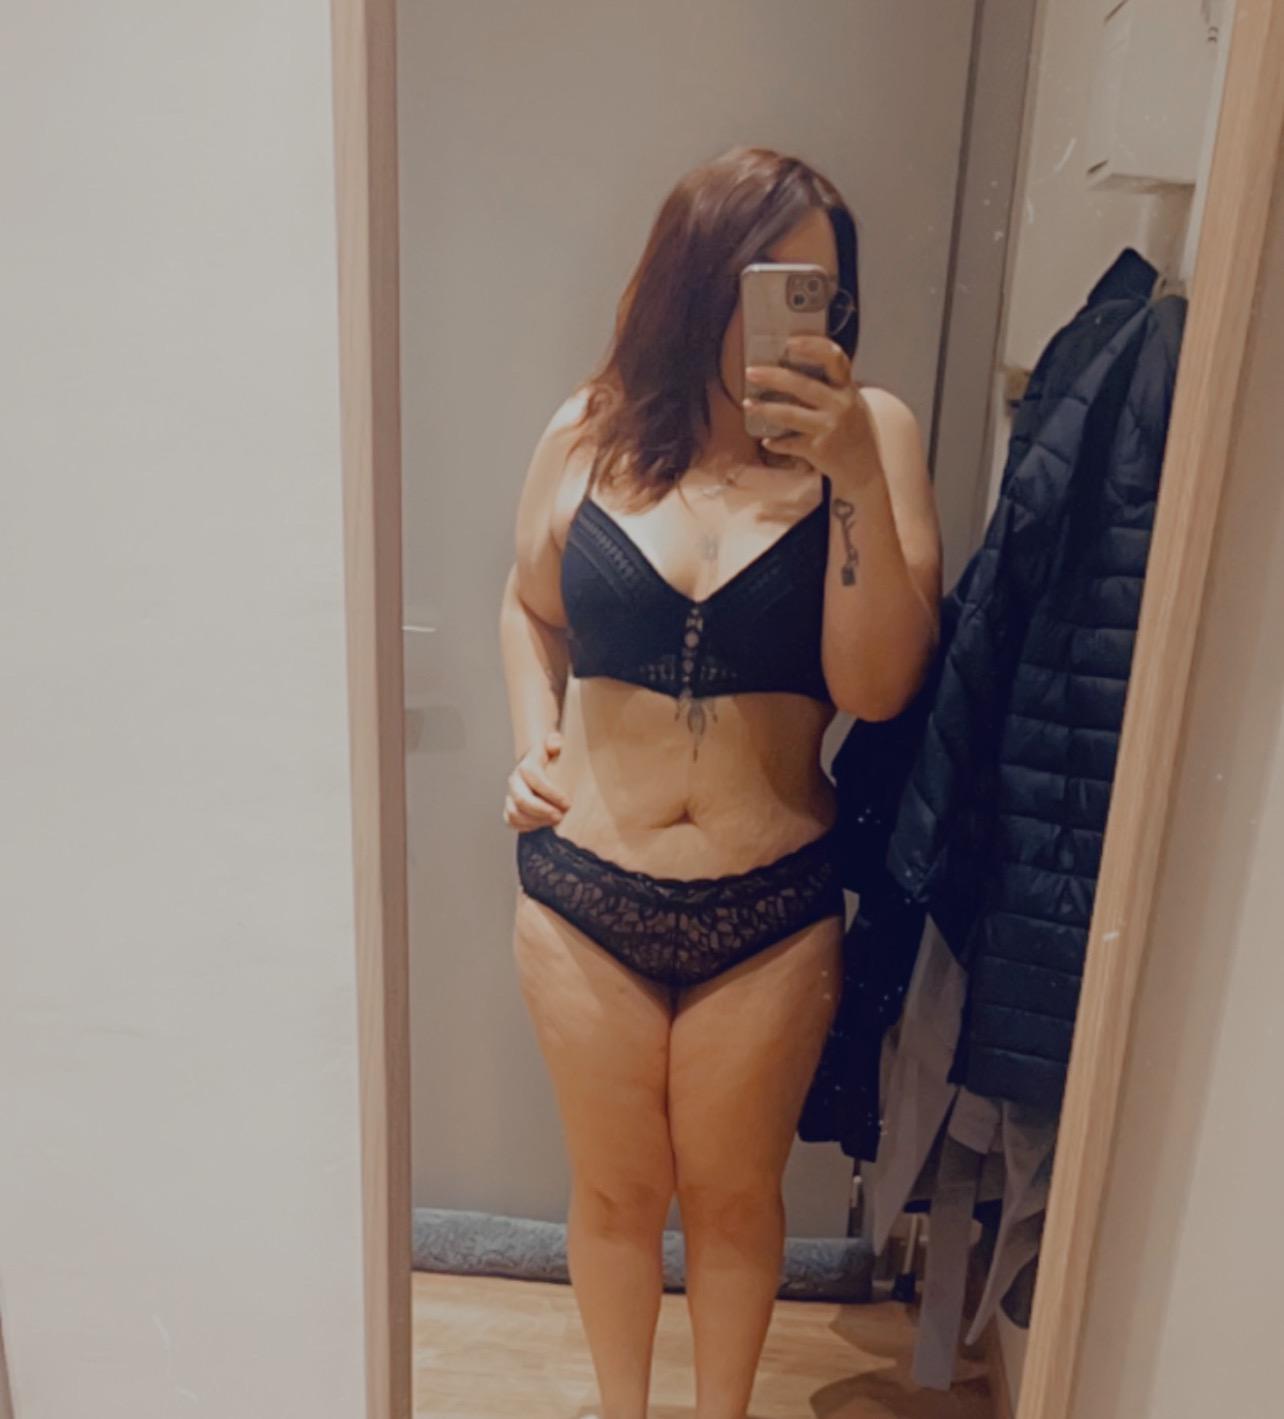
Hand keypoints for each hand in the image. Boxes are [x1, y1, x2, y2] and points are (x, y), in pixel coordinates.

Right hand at [502, 730, 570, 829]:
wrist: (539, 766)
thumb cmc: (552, 758)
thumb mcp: (556, 746)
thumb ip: (555, 742)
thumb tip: (554, 745)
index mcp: (526, 765)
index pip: (534, 778)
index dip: (551, 792)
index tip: (567, 803)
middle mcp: (515, 780)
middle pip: (522, 799)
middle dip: (542, 811)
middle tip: (560, 817)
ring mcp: (510, 795)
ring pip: (515, 813)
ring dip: (536, 821)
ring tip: (554, 821)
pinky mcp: (509, 808)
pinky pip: (511, 821)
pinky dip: (527, 826)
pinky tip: (543, 825)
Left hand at [743, 334, 880, 488]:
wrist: (864, 469)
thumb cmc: (852, 431)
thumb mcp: (849, 403)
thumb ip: (829, 388)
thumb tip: (788, 371)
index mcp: (847, 389)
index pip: (834, 358)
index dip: (812, 346)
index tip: (789, 342)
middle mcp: (840, 405)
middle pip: (802, 385)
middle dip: (773, 377)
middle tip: (750, 372)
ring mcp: (829, 428)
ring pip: (790, 414)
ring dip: (765, 409)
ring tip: (746, 403)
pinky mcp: (819, 450)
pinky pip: (789, 443)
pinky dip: (775, 442)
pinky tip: (766, 440)